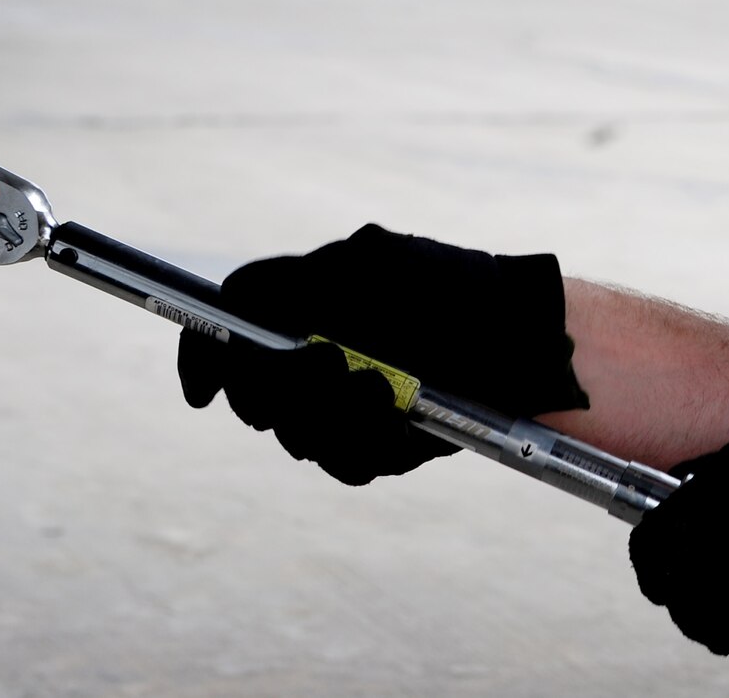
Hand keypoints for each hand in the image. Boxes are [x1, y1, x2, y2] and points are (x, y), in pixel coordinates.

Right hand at [178, 223, 588, 484]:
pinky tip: (403, 420)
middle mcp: (322, 358)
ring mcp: (350, 403)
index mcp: (310, 306)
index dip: (206, 362)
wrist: (526, 343)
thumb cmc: (452, 291)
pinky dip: (372, 447)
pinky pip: (352, 464)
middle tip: (330, 369)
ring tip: (383, 391)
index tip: (202, 393)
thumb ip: (290, 281)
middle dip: (283, 393)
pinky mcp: (383, 442)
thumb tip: (230, 306)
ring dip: (336, 419)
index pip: (232, 331)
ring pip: (302, 439)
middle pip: (258, 398)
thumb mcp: (369, 264)